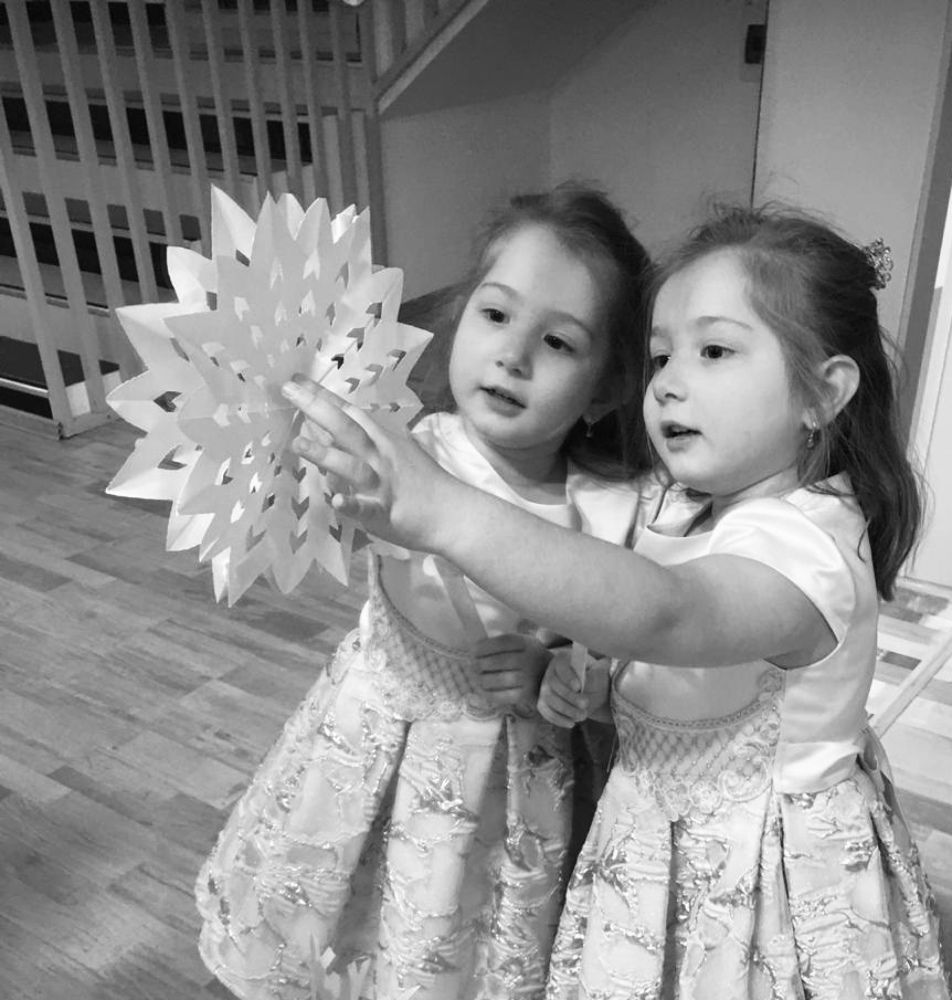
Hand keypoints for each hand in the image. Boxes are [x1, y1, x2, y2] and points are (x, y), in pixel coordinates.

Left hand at [281, 376, 457, 551]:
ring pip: (351, 465)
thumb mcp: (397, 452)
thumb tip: (328, 431)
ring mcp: (381, 484)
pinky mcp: (385, 512)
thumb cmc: (423, 483)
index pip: (348, 412)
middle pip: (346, 427)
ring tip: (297, 443)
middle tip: (288, 390)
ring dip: (324, 454)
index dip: (322, 395)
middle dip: (316, 408)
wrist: (453, 513)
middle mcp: (380, 456)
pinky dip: (352, 504)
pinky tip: (337, 501)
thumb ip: (364, 441)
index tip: (297, 380)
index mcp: (382, 440)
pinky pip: (367, 508)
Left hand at [475, 633, 551, 712]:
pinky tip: (482, 690)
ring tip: (476, 678)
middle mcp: (529, 659)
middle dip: (479, 664)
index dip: (484, 647)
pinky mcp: (527, 695)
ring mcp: (529, 678)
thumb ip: (502, 643)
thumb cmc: (529, 656)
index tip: (473, 650)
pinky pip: (504, 696)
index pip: (501, 643)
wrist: (552, 676)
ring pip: (499, 679)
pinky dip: (489, 694)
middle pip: (498, 661)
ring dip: (482, 679)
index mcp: (526, 643)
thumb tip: (475, 647)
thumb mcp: (521, 643)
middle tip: (472, 666)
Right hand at [538, 649, 610, 727]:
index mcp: (563, 659)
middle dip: (569, 696)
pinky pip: (546, 711)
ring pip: (548, 699)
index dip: (567, 676)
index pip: (561, 666)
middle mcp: (550, 672)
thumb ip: (593, 678)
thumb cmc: (596, 677)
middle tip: (585, 704)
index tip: (578, 687)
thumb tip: (584, 687)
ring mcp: (545, 687)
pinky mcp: (544, 702)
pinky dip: (558, 719)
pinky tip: (571, 723)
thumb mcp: (599, 673)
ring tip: (583, 715)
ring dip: (565, 710)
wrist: (591, 688)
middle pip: (552, 684)